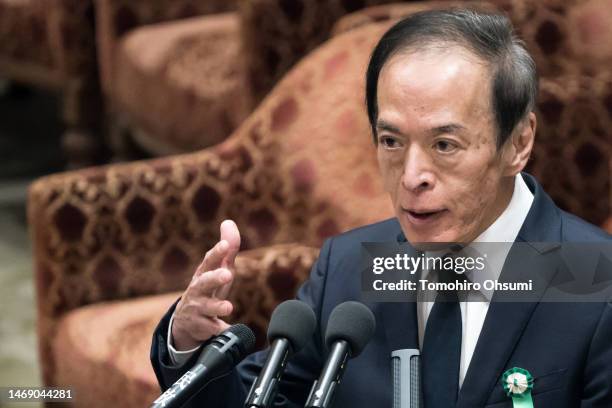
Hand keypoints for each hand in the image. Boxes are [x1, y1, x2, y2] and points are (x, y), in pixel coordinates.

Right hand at [171, 220, 240, 350]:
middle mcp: (198, 291)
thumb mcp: (218, 269)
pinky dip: (220, 330)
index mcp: (203, 274)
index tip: (225, 245)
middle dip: (215, 278)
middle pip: (204, 283)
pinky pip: (213, 330)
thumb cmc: (208, 288)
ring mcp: (198, 310)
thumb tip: (229, 222)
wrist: (187, 321)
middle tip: (227, 274)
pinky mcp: (203, 327)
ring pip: (207, 308)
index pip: (209, 261)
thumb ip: (228, 248)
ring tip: (228, 307)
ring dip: (217, 306)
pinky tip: (228, 330)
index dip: (217, 252)